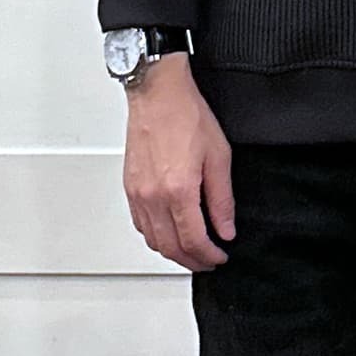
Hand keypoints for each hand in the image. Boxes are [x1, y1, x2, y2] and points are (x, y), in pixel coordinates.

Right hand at [123, 59, 235, 269]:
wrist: (157, 93)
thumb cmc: (186, 116)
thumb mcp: (219, 157)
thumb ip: (222, 199)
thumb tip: (225, 229)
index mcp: (178, 189)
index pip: (193, 239)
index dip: (209, 255)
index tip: (220, 256)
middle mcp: (153, 195)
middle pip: (170, 247)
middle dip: (192, 261)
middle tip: (208, 261)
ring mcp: (138, 192)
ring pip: (152, 240)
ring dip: (173, 252)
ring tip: (191, 252)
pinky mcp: (129, 186)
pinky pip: (140, 224)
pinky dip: (155, 237)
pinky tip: (169, 233)